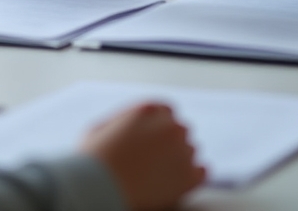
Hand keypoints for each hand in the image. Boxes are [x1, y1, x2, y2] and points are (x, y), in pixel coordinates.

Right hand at [81, 103, 205, 210]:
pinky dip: (192, 176)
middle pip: (180, 130)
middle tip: (156, 159)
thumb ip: (126, 121)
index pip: (167, 112)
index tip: (155, 138)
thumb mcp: (102, 127)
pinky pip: (202, 172)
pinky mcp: (189, 177)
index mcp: (150, 110)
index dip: (160, 126)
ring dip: (180, 159)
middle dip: (170, 142)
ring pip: (191, 150)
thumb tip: (132, 128)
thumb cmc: (94, 159)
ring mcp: (182, 151)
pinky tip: (179, 181)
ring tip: (160, 174)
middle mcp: (170, 126)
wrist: (98, 187)